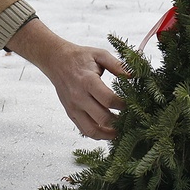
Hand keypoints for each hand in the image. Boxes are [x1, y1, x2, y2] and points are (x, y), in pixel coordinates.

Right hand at [6, 19, 126, 139]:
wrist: (57, 61)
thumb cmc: (80, 57)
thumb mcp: (100, 55)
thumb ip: (117, 65)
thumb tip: (133, 75)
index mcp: (88, 81)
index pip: (108, 100)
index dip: (122, 105)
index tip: (131, 104)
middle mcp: (79, 97)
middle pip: (102, 117)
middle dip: (119, 121)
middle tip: (129, 119)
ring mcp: (73, 107)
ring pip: (92, 129)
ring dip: (108, 134)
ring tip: (120, 132)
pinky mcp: (70, 113)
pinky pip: (84, 130)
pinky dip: (97, 135)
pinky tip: (107, 132)